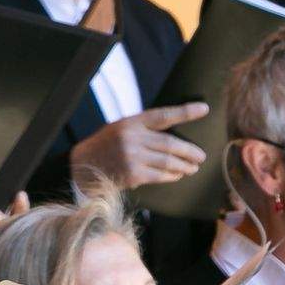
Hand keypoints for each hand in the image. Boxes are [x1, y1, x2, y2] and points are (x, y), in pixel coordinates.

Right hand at [69, 103, 209, 187]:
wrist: (81, 167)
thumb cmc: (105, 147)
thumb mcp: (120, 129)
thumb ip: (143, 129)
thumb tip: (174, 134)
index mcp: (130, 122)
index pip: (163, 115)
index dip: (185, 111)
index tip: (204, 109)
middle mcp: (131, 138)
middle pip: (171, 143)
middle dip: (190, 151)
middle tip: (201, 156)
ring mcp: (132, 157)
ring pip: (169, 162)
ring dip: (184, 166)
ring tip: (193, 168)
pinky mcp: (132, 174)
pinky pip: (160, 175)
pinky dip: (172, 176)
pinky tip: (177, 175)